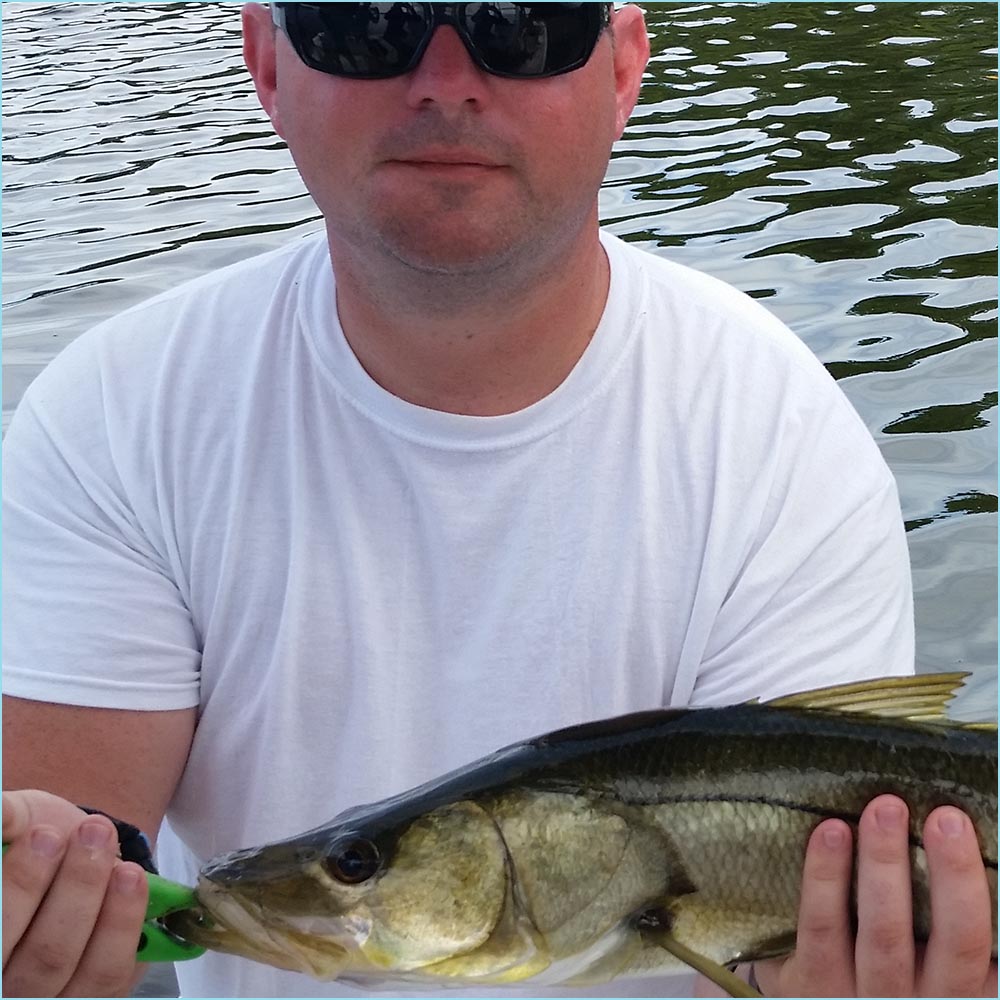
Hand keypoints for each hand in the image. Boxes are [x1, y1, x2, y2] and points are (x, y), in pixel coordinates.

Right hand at [2, 789, 148, 996]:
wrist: (76, 854)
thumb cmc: (31, 843)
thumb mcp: (14, 824)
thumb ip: (6, 819)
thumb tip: (0, 812)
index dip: (17, 887)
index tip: (44, 835)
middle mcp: (5, 986)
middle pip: (35, 958)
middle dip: (68, 889)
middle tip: (91, 832)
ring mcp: (45, 998)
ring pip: (66, 966)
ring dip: (95, 901)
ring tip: (113, 848)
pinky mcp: (91, 996)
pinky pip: (108, 975)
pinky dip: (122, 925)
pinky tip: (132, 878)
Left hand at [758, 794, 996, 996]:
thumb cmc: (889, 970)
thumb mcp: (932, 961)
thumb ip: (949, 919)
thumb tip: (976, 845)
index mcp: (961, 992)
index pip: (979, 945)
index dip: (977, 889)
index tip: (965, 827)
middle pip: (952, 944)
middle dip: (951, 875)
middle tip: (944, 816)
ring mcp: (864, 999)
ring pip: (882, 933)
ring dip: (884, 864)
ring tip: (884, 810)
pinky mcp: (810, 987)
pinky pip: (821, 929)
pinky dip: (826, 876)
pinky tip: (832, 832)